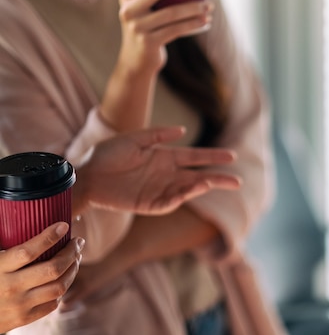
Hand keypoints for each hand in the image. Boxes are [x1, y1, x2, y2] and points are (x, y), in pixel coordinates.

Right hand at [0, 223, 83, 332]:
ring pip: (59, 286)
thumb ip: (8, 245)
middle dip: (72, 252)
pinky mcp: (24, 318)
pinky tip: (64, 277)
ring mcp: (19, 305)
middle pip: (53, 268)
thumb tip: (21, 218)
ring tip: (76, 257)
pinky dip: (63, 287)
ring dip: (73, 269)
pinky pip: (53, 303)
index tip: (63, 225)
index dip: (49, 237)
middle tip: (78, 241)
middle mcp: (10, 287)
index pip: (28, 252)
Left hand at [73, 126, 240, 215]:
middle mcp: (165, 174)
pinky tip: (194, 187)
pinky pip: (171, 201)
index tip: (232, 156)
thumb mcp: (133, 138)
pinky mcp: (149, 204)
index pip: (195, 157)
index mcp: (164, 157)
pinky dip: (184, 196)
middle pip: (198, 176)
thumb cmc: (106, 154)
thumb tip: (183, 131)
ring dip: (202, 186)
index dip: (213, 157)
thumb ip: (158, 134)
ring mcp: (159, 190)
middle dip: (218, 178)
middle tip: (237, 181)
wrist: (86, 175)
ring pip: (188, 190)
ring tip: (214, 182)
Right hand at [117, 0, 212, 77]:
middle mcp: (128, 12)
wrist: (137, 62)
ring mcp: (138, 28)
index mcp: (126, 0)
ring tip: (209, 6)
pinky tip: (205, 21)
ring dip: (193, 8)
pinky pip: (176, 30)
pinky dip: (193, 24)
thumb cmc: (147, 30)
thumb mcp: (143, 12)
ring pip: (170, 13)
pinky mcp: (149, 43)